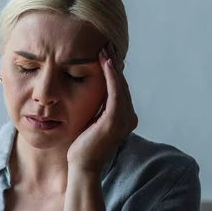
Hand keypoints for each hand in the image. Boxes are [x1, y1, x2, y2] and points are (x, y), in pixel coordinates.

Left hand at [66, 43, 137, 173]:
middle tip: (107, 43)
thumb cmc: (82, 146)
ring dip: (112, 65)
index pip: (120, 88)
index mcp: (125, 117)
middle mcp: (129, 117)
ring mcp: (124, 119)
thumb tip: (94, 91)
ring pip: (120, 85)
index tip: (106, 53)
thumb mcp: (92, 121)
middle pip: (122, 84)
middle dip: (114, 63)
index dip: (114, 70)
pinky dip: (111, 76)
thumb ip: (97, 107)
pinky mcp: (115, 121)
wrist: (82, 167)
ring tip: (105, 48)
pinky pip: (114, 93)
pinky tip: (105, 62)